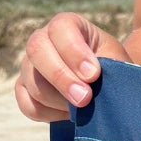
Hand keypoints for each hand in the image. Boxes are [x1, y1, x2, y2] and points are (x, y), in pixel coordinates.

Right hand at [14, 12, 129, 123]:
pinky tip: (68, 115)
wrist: (106, 89)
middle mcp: (43, 39)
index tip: (93, 74)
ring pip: (33, 82)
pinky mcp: (24, 89)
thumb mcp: (117, 64)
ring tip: (83, 108)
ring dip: (59, 101)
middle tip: (84, 98)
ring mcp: (30, 64)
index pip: (60, 28)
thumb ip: (107, 68)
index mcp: (68, 25)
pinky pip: (28, 104)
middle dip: (61, 77)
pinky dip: (49, 114)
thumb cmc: (113, 71)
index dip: (74, 52)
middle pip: (37, 50)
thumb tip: (91, 82)